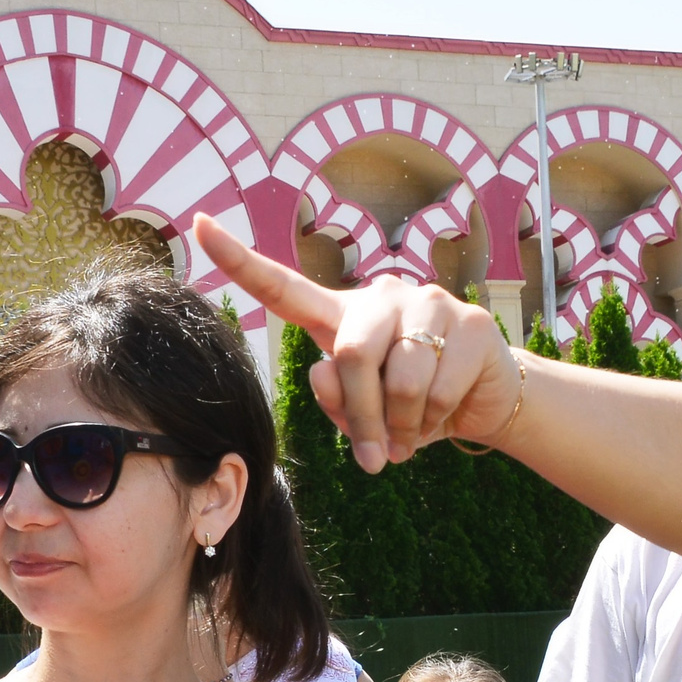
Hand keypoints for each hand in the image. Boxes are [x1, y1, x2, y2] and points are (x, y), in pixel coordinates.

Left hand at [192, 214, 521, 471]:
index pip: (284, 288)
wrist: (481, 401)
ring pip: (399, 378)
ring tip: (412, 433)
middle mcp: (380, 296)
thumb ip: (333, 398)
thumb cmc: (408, 407)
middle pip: (349, 353)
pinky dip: (434, 421)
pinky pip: (439, 388)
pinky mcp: (470, 321)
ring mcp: (429, 302)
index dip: (241, 261)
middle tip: (376, 455)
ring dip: (403, 425)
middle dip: (361, 414)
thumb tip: (323, 372)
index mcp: (341, 316)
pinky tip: (442, 417)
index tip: (199, 226)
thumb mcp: (362, 413)